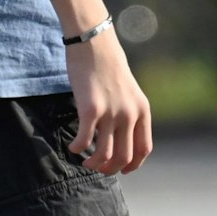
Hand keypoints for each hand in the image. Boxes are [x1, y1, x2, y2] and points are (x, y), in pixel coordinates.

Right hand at [64, 33, 151, 174]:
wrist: (95, 45)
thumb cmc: (107, 68)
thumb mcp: (128, 92)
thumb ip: (128, 113)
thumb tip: (119, 139)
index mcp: (142, 110)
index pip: (144, 148)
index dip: (133, 165)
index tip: (121, 170)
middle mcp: (130, 113)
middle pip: (124, 156)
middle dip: (109, 169)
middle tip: (97, 167)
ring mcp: (111, 112)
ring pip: (104, 154)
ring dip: (93, 163)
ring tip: (84, 160)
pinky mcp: (90, 109)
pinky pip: (84, 140)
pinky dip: (76, 148)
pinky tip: (72, 147)